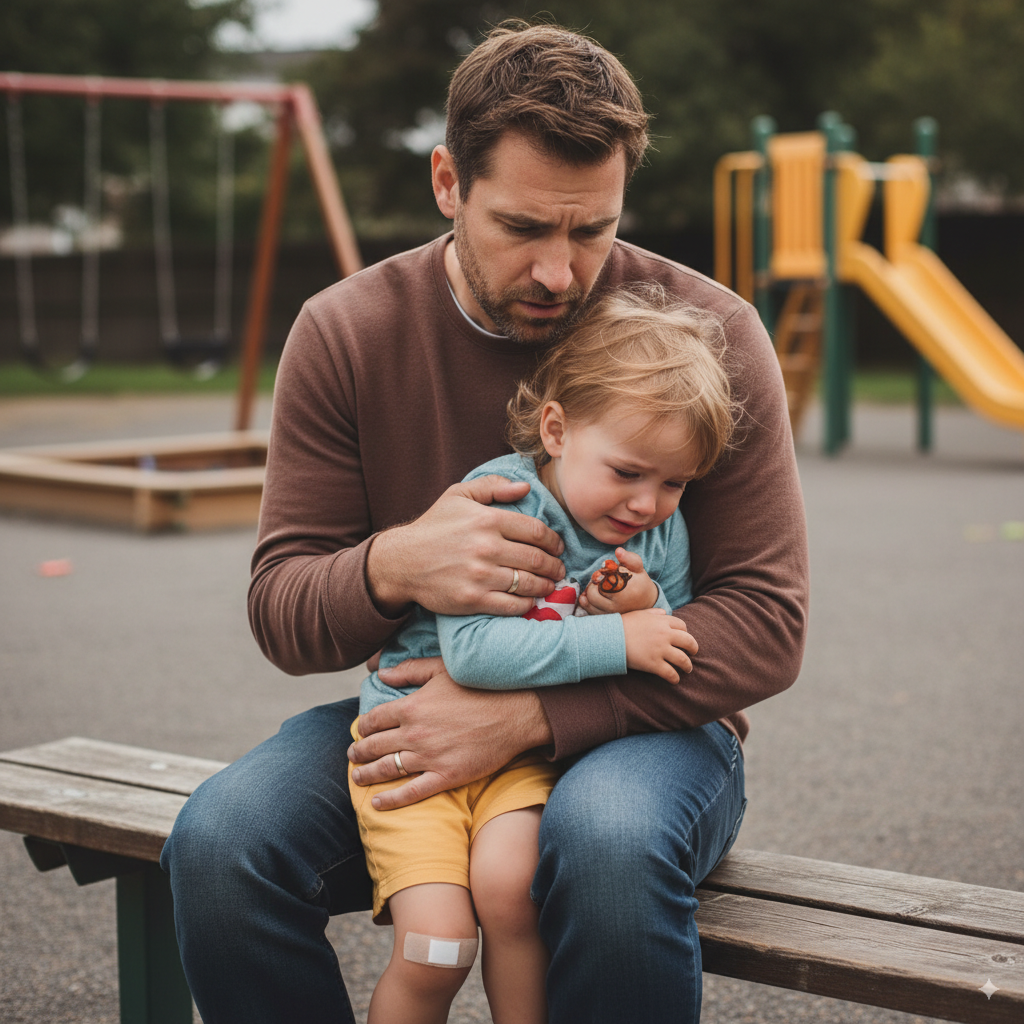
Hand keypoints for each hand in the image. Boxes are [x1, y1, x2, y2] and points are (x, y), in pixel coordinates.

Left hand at [348, 660, 552, 809]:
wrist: (514, 713)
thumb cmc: (479, 687)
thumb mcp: (442, 670)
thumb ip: (410, 671)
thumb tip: (381, 673)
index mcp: (411, 707)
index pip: (374, 720)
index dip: (362, 726)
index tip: (360, 730)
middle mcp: (415, 733)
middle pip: (375, 746)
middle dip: (359, 751)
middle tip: (352, 755)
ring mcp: (429, 757)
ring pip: (387, 769)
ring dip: (367, 774)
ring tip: (357, 777)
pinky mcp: (446, 776)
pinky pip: (411, 792)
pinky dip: (391, 800)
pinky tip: (377, 803)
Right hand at [366, 476, 564, 616]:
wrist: (402, 562)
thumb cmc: (433, 527)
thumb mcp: (458, 495)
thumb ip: (493, 487)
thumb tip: (525, 487)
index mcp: (487, 520)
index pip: (535, 530)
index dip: (553, 540)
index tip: (557, 546)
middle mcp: (486, 547)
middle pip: (536, 558)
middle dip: (554, 565)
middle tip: (558, 568)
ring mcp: (480, 575)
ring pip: (527, 582)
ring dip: (545, 585)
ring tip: (549, 584)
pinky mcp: (472, 599)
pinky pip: (511, 605)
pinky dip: (526, 604)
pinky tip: (529, 600)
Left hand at [579, 548, 658, 614]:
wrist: (646, 602)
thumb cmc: (639, 582)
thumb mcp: (638, 568)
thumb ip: (629, 558)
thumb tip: (618, 551)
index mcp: (627, 590)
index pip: (603, 580)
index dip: (601, 574)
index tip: (606, 572)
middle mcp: (618, 605)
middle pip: (593, 591)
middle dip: (594, 583)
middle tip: (601, 579)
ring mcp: (612, 613)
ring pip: (590, 601)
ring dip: (590, 591)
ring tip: (599, 587)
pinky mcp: (607, 618)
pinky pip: (590, 610)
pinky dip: (587, 601)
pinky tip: (594, 594)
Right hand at [622, 608, 696, 683]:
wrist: (609, 638)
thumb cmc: (622, 625)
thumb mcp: (639, 614)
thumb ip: (653, 612)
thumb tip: (664, 612)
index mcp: (661, 621)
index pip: (682, 626)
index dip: (685, 633)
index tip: (683, 639)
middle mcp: (664, 635)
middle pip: (689, 642)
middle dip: (693, 649)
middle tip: (693, 653)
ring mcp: (660, 650)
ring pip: (683, 660)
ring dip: (688, 666)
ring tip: (687, 669)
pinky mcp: (653, 664)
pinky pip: (670, 673)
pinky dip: (675, 678)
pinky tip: (675, 680)